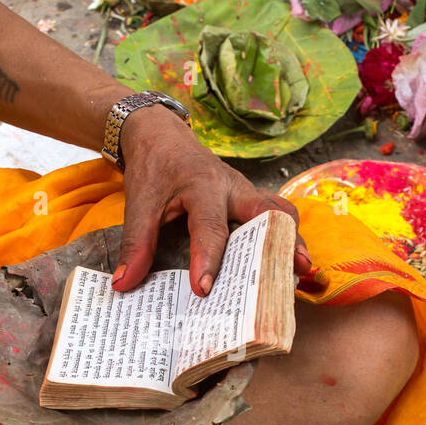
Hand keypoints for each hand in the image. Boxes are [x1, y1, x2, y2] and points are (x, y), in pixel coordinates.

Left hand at [111, 105, 311, 294]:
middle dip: (282, 242)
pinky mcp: (248, 198)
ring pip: (279, 212)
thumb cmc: (152, 168)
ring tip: (302, 271)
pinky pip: (274, 216)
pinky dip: (285, 236)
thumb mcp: (138, 204)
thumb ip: (135, 245)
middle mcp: (232, 186)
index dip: (207, 259)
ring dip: (292, 240)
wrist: (160, 135)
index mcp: (202, 185)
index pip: (209, 227)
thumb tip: (123, 284)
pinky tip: (290, 262)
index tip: (203, 289)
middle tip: (294, 271)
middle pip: (267, 212)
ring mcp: (245, 191)